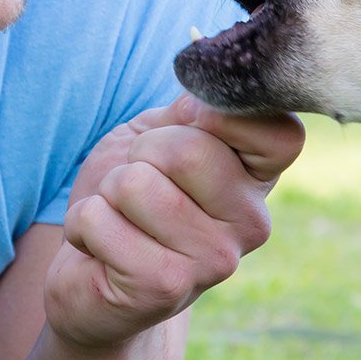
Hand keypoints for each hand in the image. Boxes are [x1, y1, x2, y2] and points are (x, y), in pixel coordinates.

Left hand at [45, 94, 305, 351]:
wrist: (91, 273)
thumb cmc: (130, 195)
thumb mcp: (160, 135)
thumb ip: (190, 109)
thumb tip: (207, 71)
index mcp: (258, 179)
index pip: (278, 133)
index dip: (221, 116)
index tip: (189, 129)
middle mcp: (251, 223)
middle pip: (188, 151)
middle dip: (140, 154)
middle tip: (137, 182)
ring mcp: (214, 261)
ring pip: (135, 184)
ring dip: (107, 192)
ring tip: (118, 216)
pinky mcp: (166, 288)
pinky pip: (98, 219)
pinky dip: (82, 222)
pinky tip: (99, 246)